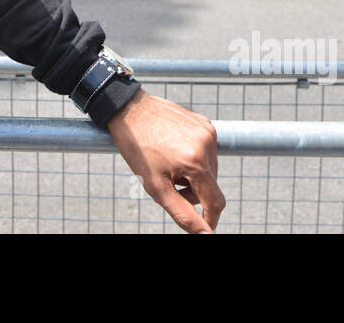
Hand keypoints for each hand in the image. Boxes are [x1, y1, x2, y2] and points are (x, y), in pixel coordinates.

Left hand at [107, 89, 224, 232]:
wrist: (128, 109)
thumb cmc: (138, 148)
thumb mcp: (155, 186)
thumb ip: (182, 212)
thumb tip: (205, 234)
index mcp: (196, 161)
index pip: (215, 201)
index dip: (209, 218)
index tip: (202, 227)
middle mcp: (207, 144)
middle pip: (211, 185)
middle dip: (192, 191)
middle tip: (168, 183)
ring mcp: (208, 130)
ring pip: (209, 169)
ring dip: (193, 175)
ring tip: (168, 164)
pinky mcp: (205, 122)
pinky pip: (206, 151)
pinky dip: (193, 158)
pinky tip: (173, 150)